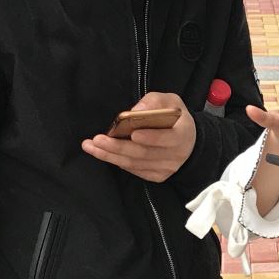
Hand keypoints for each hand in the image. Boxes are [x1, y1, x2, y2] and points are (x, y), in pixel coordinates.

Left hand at [81, 91, 195, 182]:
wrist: (187, 141)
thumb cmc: (175, 118)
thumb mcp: (170, 101)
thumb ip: (154, 102)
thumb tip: (135, 112)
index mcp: (183, 134)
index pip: (168, 138)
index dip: (151, 137)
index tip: (133, 133)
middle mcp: (176, 155)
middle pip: (144, 153)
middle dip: (119, 146)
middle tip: (98, 139)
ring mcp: (166, 168)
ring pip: (135, 163)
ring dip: (111, 155)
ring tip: (91, 146)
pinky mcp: (157, 176)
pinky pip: (134, 170)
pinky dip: (117, 161)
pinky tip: (103, 153)